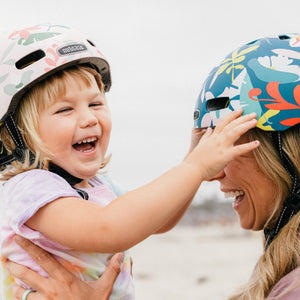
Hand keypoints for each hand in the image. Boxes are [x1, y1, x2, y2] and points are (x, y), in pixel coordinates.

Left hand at [5, 236, 121, 299]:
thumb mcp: (103, 289)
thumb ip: (111, 271)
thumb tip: (121, 255)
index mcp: (64, 280)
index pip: (44, 259)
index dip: (31, 247)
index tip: (20, 238)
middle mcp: (50, 290)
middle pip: (27, 275)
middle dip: (14, 265)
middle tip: (4, 258)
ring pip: (22, 293)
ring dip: (16, 286)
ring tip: (11, 280)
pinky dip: (22, 299)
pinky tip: (21, 296)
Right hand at [184, 109, 258, 180]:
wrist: (192, 169)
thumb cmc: (195, 160)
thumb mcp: (200, 145)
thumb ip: (206, 136)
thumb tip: (209, 129)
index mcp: (212, 137)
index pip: (223, 122)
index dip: (232, 115)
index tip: (239, 110)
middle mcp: (218, 139)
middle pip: (231, 125)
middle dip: (242, 118)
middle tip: (252, 113)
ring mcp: (222, 147)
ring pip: (235, 132)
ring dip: (246, 125)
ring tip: (255, 121)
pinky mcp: (225, 156)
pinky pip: (239, 149)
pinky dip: (248, 146)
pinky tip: (257, 143)